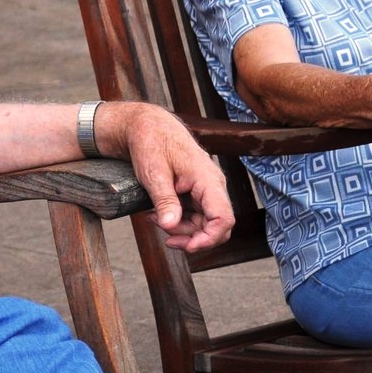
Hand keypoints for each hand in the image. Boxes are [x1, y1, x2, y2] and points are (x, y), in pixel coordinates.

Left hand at [100, 102, 232, 250]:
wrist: (147, 126)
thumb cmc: (151, 143)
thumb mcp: (153, 173)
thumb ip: (164, 200)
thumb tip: (170, 226)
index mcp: (207, 179)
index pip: (224, 218)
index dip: (209, 239)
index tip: (186, 246)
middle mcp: (212, 185)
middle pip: (216, 226)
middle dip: (192, 237)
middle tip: (165, 236)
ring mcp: (206, 189)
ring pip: (204, 224)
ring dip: (182, 230)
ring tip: (155, 218)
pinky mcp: (198, 192)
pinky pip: (196, 216)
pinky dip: (179, 221)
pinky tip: (159, 214)